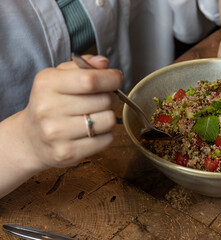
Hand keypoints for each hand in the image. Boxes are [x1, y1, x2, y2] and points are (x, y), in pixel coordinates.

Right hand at [22, 55, 121, 169]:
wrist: (31, 138)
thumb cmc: (50, 103)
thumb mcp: (59, 77)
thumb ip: (83, 66)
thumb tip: (104, 63)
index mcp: (47, 84)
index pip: (90, 80)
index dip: (111, 78)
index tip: (116, 78)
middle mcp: (48, 109)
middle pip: (104, 100)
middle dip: (112, 98)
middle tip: (104, 99)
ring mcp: (57, 134)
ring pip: (108, 121)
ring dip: (109, 117)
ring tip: (97, 115)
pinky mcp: (67, 153)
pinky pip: (106, 140)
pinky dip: (106, 134)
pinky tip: (93, 131)